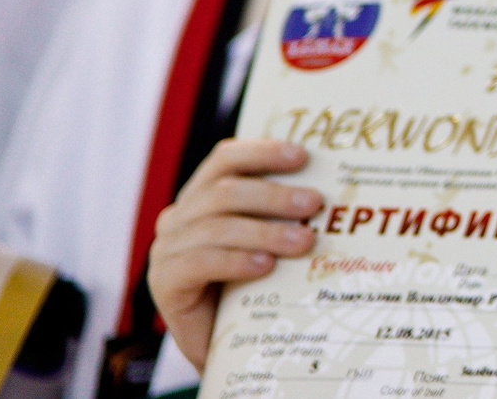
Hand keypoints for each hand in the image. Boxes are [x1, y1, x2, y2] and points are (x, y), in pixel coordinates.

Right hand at [147, 139, 320, 369]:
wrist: (230, 345)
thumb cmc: (256, 286)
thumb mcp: (270, 241)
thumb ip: (285, 214)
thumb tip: (333, 189)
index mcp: (202, 196)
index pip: (225, 159)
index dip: (262, 151)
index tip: (304, 155)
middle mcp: (179, 218)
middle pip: (224, 192)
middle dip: (273, 196)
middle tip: (314, 204)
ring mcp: (167, 250)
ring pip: (215, 227)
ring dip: (264, 232)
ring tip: (303, 242)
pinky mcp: (164, 283)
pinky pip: (199, 263)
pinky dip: (236, 261)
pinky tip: (266, 267)